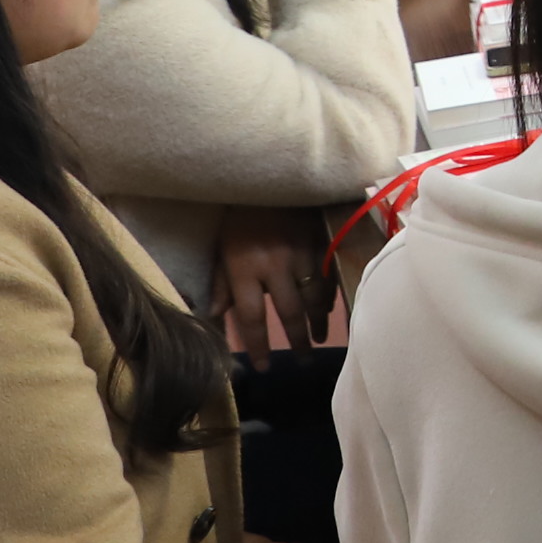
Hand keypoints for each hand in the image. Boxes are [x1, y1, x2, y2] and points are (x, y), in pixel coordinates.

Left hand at [212, 207, 333, 366]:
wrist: (268, 176)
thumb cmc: (241, 218)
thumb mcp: (223, 250)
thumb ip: (221, 285)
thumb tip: (212, 317)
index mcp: (244, 268)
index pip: (251, 317)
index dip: (258, 345)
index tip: (263, 366)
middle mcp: (273, 264)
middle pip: (288, 312)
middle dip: (297, 340)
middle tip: (303, 360)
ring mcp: (300, 253)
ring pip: (314, 297)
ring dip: (318, 322)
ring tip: (318, 339)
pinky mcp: (320, 242)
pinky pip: (328, 276)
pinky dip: (329, 296)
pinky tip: (328, 309)